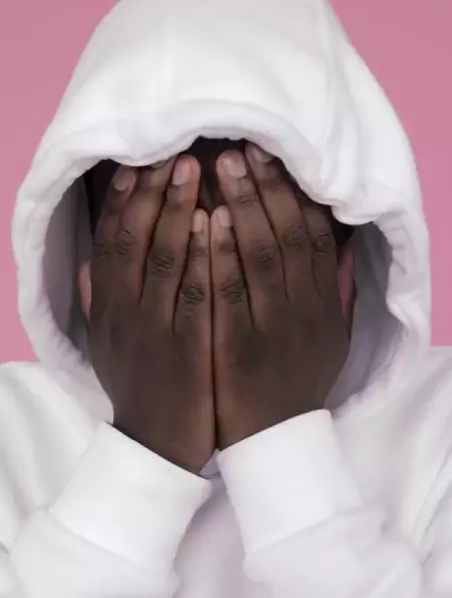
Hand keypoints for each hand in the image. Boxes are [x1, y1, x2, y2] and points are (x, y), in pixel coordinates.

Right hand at [88, 156, 214, 473]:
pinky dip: (202, 256)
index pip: (109, 241)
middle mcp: (123, 312)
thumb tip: (91, 262)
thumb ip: (98, 302)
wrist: (158, 445)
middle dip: (152, 192)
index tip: (138, 162)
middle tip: (175, 151)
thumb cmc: (138, 387)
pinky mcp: (185, 348)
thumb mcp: (108, 345)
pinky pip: (194, 294)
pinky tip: (214, 224)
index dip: (121, 200)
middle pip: (133, 239)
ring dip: (176, 210)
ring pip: (162, 259)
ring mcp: (153, 329)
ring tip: (195, 170)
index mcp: (106, 307)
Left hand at [210, 143, 350, 449]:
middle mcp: (304, 307)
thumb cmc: (296, 384)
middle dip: (266, 187)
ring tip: (219, 166)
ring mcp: (273, 325)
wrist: (274, 442)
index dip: (297, 193)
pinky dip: (220, 253)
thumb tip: (343, 250)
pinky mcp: (239, 344)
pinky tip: (207, 220)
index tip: (276, 157)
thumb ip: (337, 294)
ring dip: (244, 206)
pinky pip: (230, 292)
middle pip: (289, 234)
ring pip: (263, 254)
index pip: (316, 235)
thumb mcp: (330, 340)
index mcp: (323, 302)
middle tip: (241, 146)